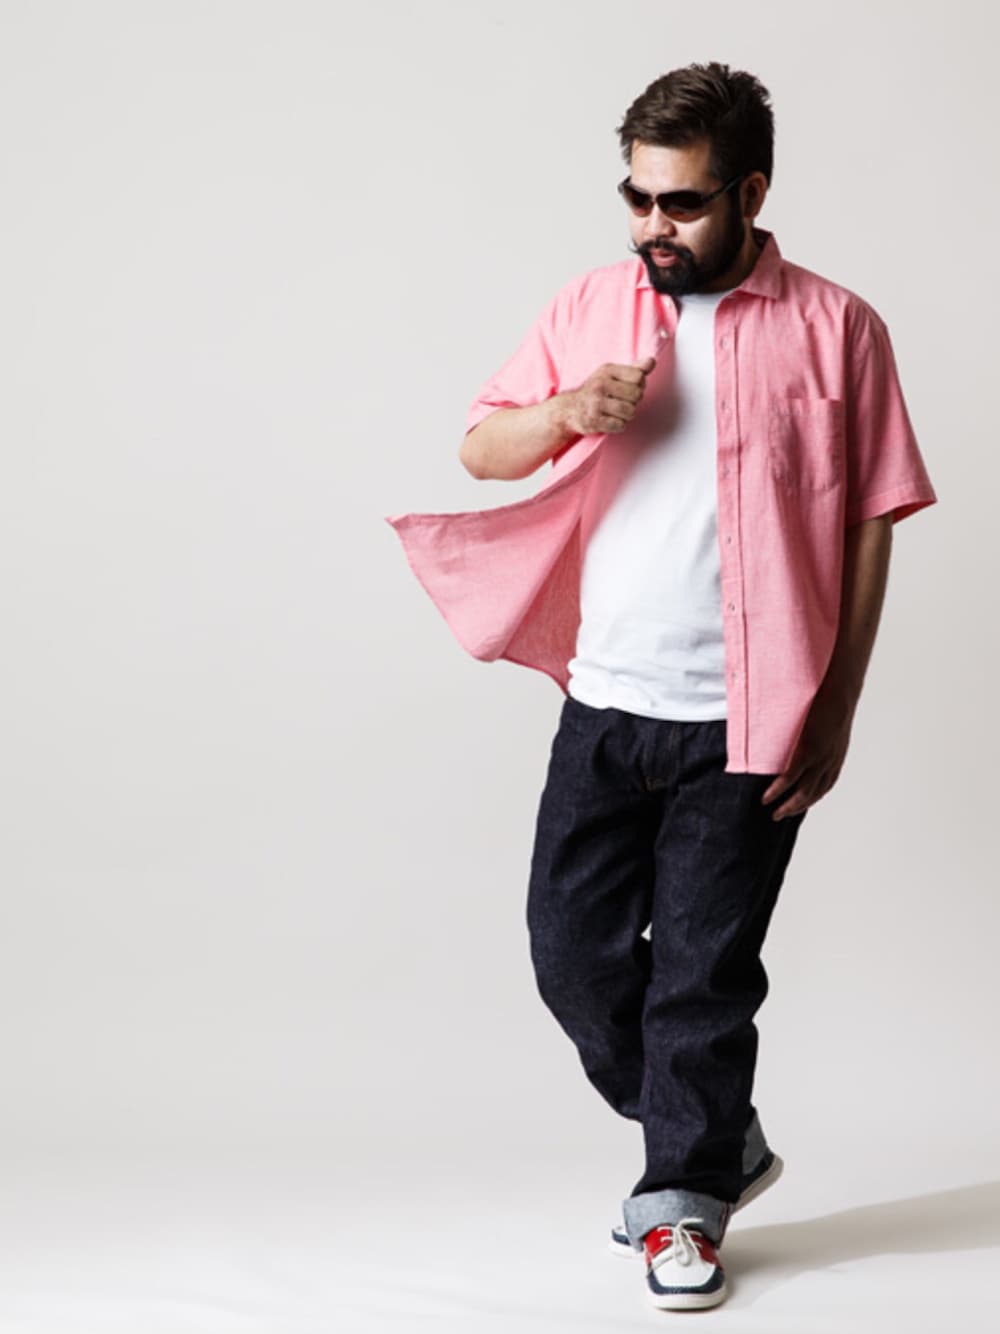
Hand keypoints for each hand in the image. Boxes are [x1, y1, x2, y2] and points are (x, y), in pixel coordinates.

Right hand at [559, 356, 655, 435]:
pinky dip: (618, 425)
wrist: (569, 409)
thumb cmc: (596, 391)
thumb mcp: (613, 375)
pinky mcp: (593, 420)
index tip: (628, 388)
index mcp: (607, 370)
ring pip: (630, 411)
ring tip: (617, 412)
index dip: (639, 385)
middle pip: (637, 395)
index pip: (638, 376)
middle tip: (622, 402)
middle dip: (633, 402)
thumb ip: (634, 369)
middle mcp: (600, 384)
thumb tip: (651, 361)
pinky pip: (620, 425)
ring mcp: (596, 403)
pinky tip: (610, 421)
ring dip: (627, 415)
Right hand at [760, 689, 854, 819]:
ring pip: (802, 791)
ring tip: (773, 812)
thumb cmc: (833, 699)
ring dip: (787, 805)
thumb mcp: (829, 721)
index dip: (811, 798)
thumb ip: (818, 731)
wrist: (840, 689)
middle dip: (796, 807)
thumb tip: (805, 731)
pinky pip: (790, 778)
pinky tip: (767, 798)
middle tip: (780, 815)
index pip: (825, 786)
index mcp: (836, 757)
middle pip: (813, 794)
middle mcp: (830, 762)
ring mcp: (820, 759)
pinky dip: (778, 790)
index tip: (798, 805)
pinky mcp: (808, 751)